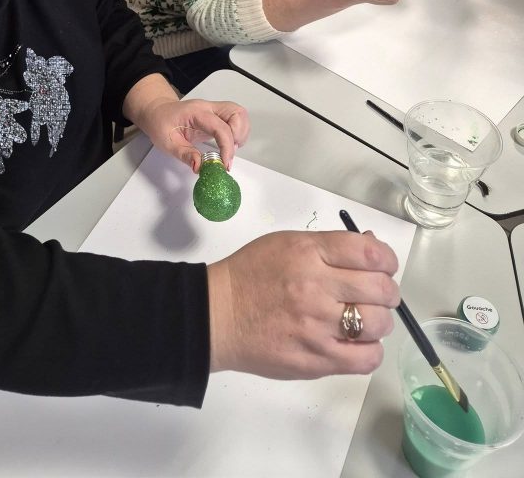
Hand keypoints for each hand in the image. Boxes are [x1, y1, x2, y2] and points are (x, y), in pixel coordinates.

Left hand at [123, 74, 248, 170]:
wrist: (157, 111)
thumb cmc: (160, 123)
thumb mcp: (167, 142)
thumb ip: (185, 154)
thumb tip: (200, 167)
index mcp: (196, 113)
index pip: (220, 127)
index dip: (227, 146)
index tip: (225, 164)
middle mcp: (209, 108)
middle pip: (237, 113)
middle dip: (239, 135)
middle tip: (229, 153)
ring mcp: (214, 109)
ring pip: (239, 114)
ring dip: (240, 133)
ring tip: (229, 150)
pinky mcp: (217, 115)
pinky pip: (236, 119)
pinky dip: (238, 132)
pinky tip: (227, 145)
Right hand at [208, 230, 399, 378]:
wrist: (217, 314)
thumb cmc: (251, 273)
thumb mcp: (287, 243)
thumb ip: (331, 246)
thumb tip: (374, 252)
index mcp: (308, 253)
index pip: (370, 253)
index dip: (387, 259)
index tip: (383, 266)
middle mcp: (316, 288)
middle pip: (380, 289)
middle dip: (386, 291)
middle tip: (376, 294)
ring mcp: (317, 327)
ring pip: (379, 324)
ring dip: (379, 320)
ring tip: (363, 319)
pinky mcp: (316, 360)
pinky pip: (366, 359)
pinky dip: (370, 350)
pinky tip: (356, 342)